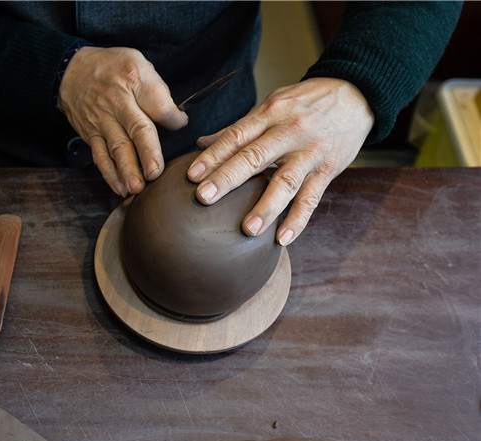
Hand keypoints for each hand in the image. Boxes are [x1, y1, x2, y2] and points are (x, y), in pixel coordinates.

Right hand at [58, 46, 187, 196]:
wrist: (71, 71)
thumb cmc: (110, 67)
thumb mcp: (137, 62)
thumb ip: (156, 89)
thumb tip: (173, 118)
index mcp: (134, 81)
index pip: (159, 105)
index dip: (173, 119)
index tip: (180, 123)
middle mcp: (118, 103)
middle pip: (137, 129)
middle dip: (147, 153)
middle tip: (155, 173)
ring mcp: (102, 121)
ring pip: (117, 148)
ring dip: (127, 170)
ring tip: (137, 188)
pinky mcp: (91, 134)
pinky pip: (100, 156)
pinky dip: (109, 173)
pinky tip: (120, 188)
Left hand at [187, 77, 373, 245]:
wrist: (358, 94)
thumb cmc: (306, 102)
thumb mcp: (272, 104)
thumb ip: (239, 127)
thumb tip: (201, 144)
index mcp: (271, 113)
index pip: (237, 135)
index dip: (213, 155)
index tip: (191, 175)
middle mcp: (290, 132)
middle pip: (255, 157)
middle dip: (228, 179)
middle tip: (204, 198)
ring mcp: (310, 153)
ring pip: (285, 181)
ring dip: (266, 206)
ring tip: (248, 230)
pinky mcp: (328, 170)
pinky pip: (312, 198)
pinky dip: (298, 220)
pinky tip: (283, 238)